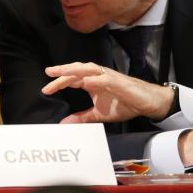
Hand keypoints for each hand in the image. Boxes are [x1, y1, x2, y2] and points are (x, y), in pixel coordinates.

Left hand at [42, 62, 174, 122]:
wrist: (147, 103)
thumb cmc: (124, 104)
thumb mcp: (98, 114)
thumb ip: (82, 117)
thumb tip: (64, 123)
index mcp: (92, 82)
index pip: (72, 79)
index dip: (58, 83)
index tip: (45, 89)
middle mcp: (98, 76)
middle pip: (77, 70)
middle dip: (62, 71)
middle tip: (48, 73)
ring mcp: (108, 77)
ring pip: (88, 69)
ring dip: (74, 69)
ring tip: (62, 72)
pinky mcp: (119, 82)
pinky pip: (105, 79)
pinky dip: (95, 80)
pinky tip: (86, 82)